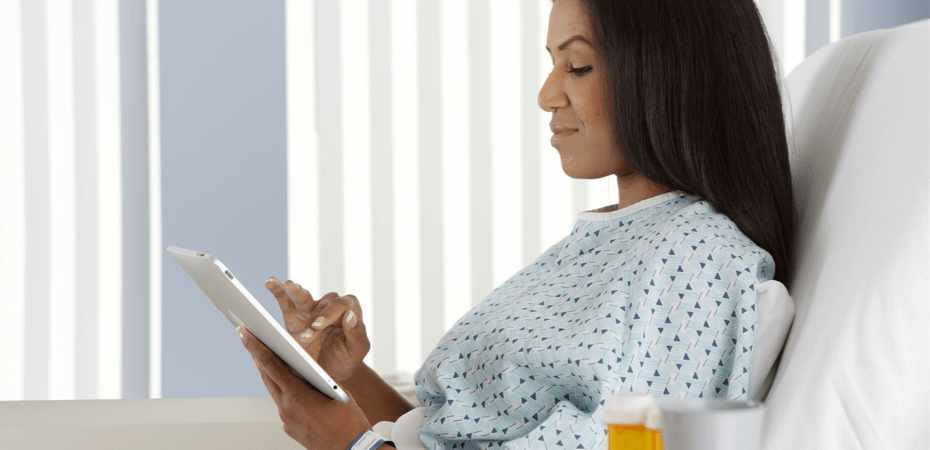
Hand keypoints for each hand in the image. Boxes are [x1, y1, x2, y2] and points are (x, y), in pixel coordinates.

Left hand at [239, 326, 372, 448]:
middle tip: (248, 339)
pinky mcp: (290, 429)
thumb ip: (316, 377)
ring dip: (271, 374)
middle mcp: (286, 408)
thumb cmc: (349, 421)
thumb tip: (304, 368)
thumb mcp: (335, 390)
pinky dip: (284, 393)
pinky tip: (291, 386)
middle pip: (267, 376)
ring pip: (274, 391)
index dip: (255, 346)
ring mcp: (286, 420)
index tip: (244, 333)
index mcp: (297, 394)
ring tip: (269, 358)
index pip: (271, 364)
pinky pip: (284, 406)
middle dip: (257, 356)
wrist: (352, 449)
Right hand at [266, 277, 369, 381]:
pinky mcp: (294, 315)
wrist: (328, 372)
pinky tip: (271, 282)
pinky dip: (278, 290)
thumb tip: (350, 315)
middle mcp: (331, 305)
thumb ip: (357, 333)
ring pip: (304, 295)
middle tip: (309, 330)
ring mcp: (311, 309)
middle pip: (323, 302)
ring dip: (295, 291)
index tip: (316, 326)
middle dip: (315, 316)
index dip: (329, 314)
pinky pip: (286, 300)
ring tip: (287, 285)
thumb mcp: (357, 350)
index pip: (341, 306)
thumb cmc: (346, 359)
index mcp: (350, 310)